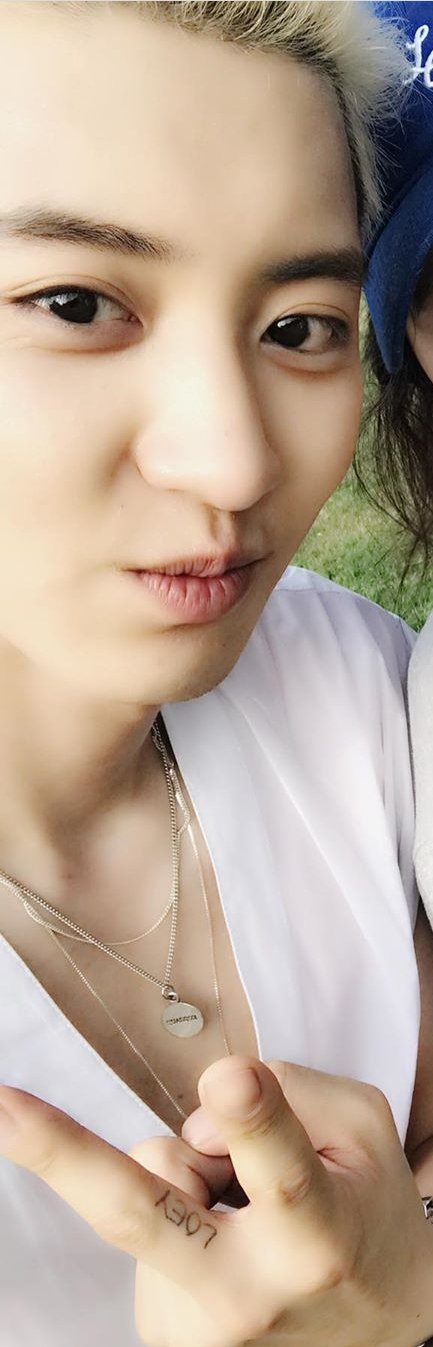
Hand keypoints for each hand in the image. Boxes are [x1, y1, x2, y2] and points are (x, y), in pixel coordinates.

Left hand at [0, 1058, 431, 1346]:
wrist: (380, 1341)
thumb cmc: (366, 1215)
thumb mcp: (364, 1133)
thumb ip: (289, 1093)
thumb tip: (196, 1116)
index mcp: (317, 1234)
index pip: (282, 1166)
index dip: (252, 1118)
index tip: (226, 1080)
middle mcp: (250, 1293)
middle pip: (139, 1214)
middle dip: (60, 1155)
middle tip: (2, 1104)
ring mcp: (198, 1333)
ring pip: (146, 1187)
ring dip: (187, 1177)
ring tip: (248, 1215)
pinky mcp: (163, 1341)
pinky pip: (143, 1227)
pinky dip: (178, 1215)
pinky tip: (226, 1247)